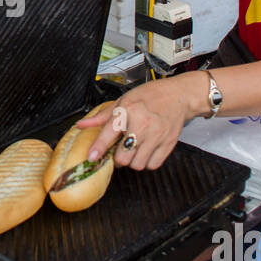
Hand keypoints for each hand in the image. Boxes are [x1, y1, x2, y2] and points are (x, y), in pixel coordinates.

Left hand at [76, 73, 201, 170]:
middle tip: (119, 150)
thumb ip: (102, 116)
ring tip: (133, 150)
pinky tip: (145, 151)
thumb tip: (82, 125)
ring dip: (132, 161)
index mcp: (128, 110)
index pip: (109, 133)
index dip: (99, 147)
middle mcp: (142, 124)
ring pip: (137, 164)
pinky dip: (147, 162)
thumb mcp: (123, 100)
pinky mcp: (168, 144)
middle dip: (118, 158)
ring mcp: (157, 135)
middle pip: (123, 157)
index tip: (92, 157)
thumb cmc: (150, 96)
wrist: (178, 95)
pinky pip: (153, 165)